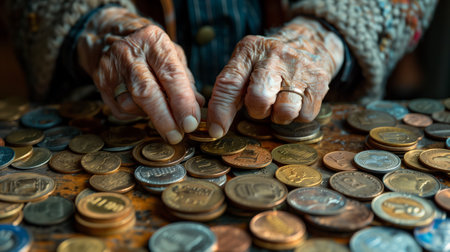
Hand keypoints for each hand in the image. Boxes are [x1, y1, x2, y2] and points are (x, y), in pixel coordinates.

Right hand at [77, 7, 203, 143]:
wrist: (109, 36)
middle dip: (164, 118)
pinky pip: (120, 110)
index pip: (171, 75)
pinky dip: (136, 115)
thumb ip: (186, 81)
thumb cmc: (151, 50)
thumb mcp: (172, 55)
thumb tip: (197, 108)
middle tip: (177, 136)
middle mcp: (129, 52)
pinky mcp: (100, 83)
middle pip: (147, 92)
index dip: (182, 102)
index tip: (191, 123)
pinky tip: (144, 108)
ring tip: (164, 117)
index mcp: (154, 41)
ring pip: (131, 104)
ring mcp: (111, 67)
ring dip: (151, 117)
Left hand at [207, 17, 343, 137]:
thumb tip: (215, 128)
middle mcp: (274, 55)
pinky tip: (296, 100)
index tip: (216, 131)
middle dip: (257, 111)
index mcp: (249, 50)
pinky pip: (304, 115)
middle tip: (261, 106)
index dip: (220, 110)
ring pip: (284, 111)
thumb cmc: (267, 63)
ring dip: (279, 115)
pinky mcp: (319, 81)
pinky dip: (298, 115)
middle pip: (259, 99)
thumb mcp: (246, 64)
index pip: (229, 83)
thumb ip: (230, 90)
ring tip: (280, 101)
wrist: (309, 43)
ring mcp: (299, 67)